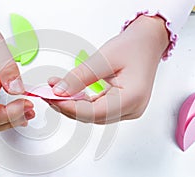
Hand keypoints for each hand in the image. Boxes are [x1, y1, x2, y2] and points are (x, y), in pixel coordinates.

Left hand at [48, 15, 168, 123]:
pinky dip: (80, 101)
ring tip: (54, 92)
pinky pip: (96, 108)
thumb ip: (79, 77)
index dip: (70, 107)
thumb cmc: (133, 46)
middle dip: (67, 106)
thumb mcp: (103, 59)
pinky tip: (68, 93)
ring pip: (92, 114)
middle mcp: (132, 109)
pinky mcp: (121, 106)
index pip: (94, 112)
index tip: (51, 98)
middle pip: (92, 116)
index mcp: (132, 98)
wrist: (148, 41)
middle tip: (47, 94)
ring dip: (71, 104)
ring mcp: (127, 109)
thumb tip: (59, 92)